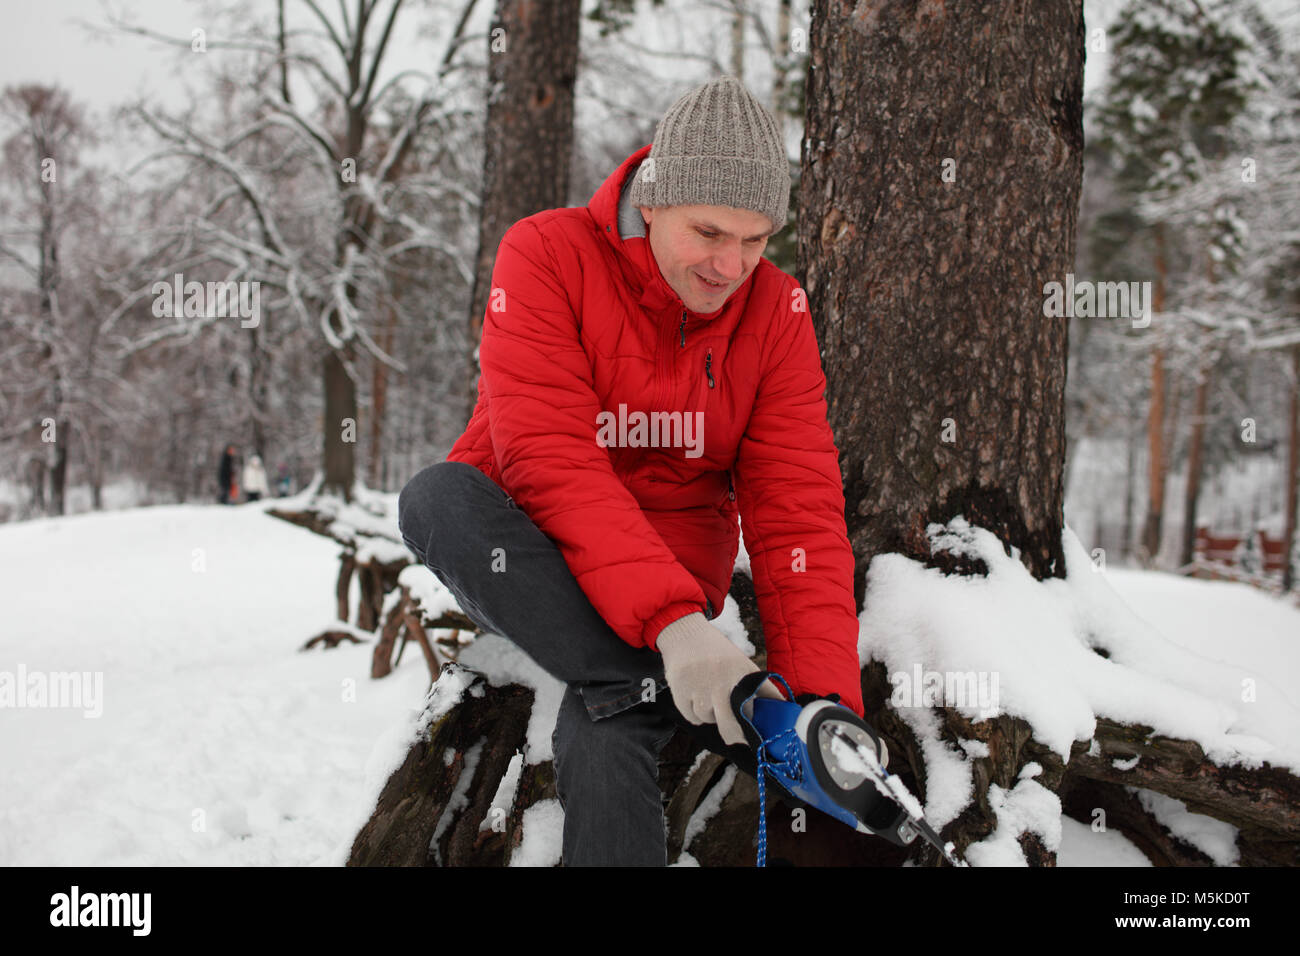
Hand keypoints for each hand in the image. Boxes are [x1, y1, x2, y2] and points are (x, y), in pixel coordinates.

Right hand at [656, 612, 780, 745]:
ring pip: (707, 720)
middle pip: (728, 726)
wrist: (686, 635)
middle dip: (732, 734)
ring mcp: (698, 688)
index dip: (750, 730)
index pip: (750, 712)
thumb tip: (785, 707)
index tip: (752, 739)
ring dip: (709, 715)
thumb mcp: (744, 664)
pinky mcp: (679, 691)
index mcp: (739, 674)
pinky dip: (693, 712)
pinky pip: (691, 717)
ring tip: (709, 696)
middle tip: (735, 736)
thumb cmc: (718, 653)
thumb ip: (763, 688)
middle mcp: (719, 683)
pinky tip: (695, 696)